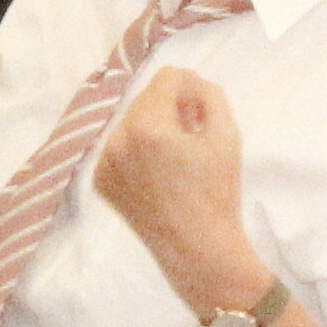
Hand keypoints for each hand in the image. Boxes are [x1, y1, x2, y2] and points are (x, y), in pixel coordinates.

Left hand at [90, 67, 262, 302]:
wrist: (197, 249)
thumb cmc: (216, 193)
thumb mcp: (226, 135)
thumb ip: (210, 95)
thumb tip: (191, 84)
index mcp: (147, 125)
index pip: (168, 78)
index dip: (192, 88)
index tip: (204, 112)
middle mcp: (116, 139)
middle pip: (147, 97)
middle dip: (172, 107)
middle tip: (194, 135)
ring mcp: (104, 162)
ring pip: (131, 121)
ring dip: (154, 127)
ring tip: (177, 156)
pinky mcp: (100, 182)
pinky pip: (118, 147)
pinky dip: (138, 151)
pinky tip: (159, 174)